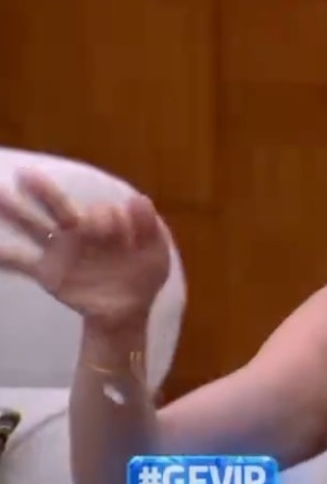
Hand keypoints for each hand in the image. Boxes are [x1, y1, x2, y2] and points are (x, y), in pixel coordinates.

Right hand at [0, 170, 170, 328]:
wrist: (128, 310)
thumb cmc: (143, 276)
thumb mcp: (155, 253)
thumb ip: (149, 227)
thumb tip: (138, 198)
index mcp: (105, 224)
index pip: (101, 211)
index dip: (110, 221)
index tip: (121, 238)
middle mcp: (78, 232)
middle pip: (58, 206)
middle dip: (43, 190)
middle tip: (25, 173)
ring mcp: (61, 252)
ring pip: (34, 227)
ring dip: (14, 212)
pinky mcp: (49, 274)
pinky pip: (21, 264)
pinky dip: (5, 258)